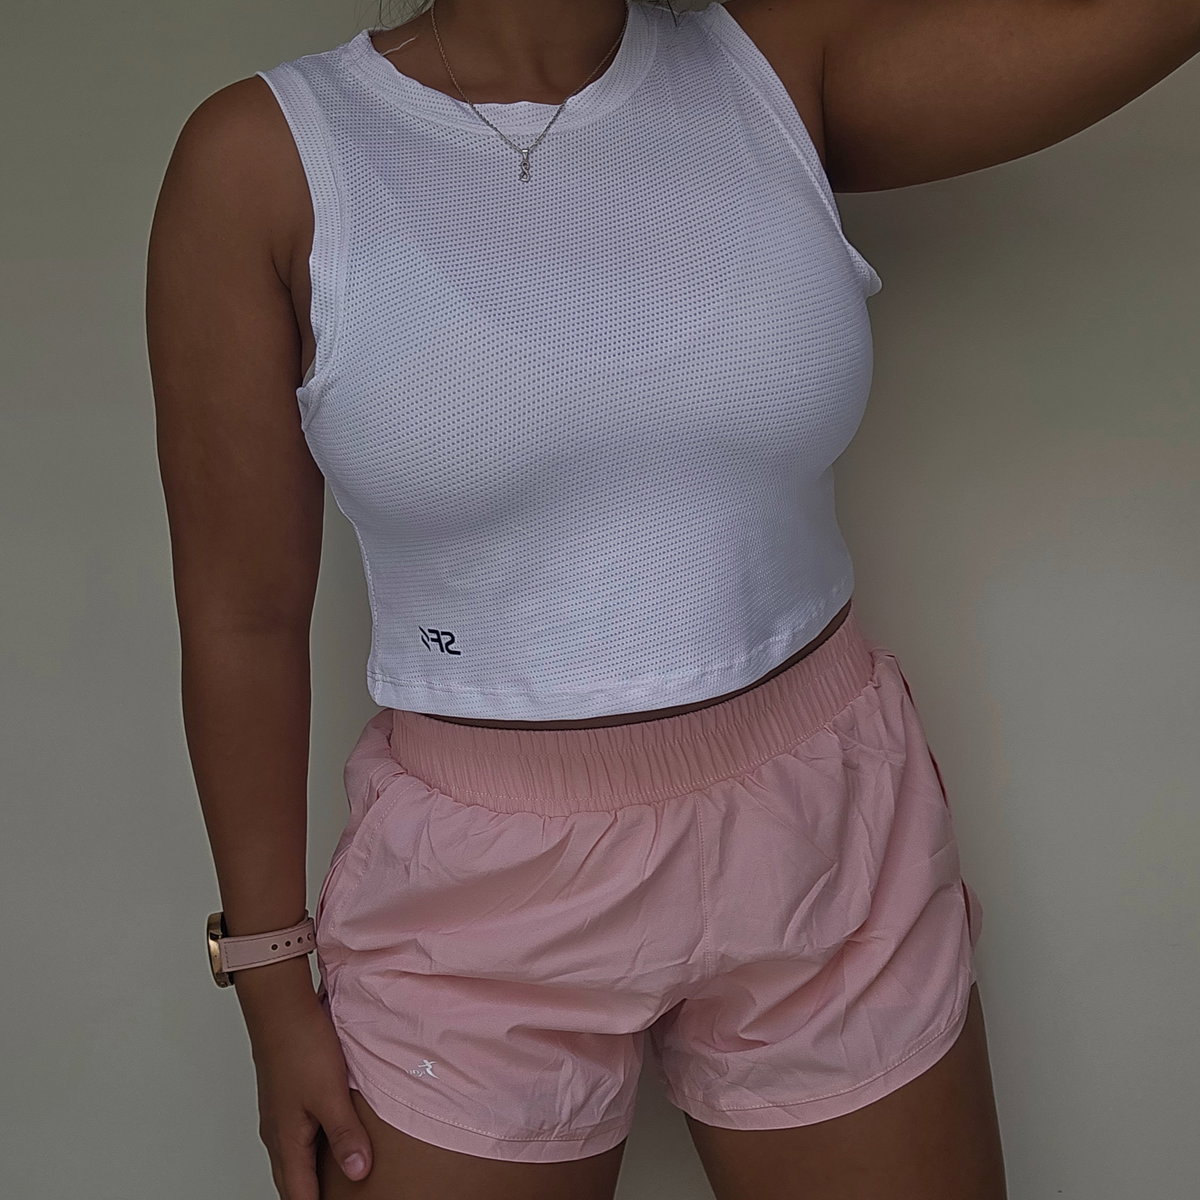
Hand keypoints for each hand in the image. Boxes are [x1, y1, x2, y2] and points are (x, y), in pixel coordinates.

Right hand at [242, 980, 372, 1198]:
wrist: (281, 1009)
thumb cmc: (301, 1047)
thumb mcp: (330, 1094)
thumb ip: (345, 1135)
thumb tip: (357, 1172)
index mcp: (286, 1141)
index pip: (298, 1195)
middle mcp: (277, 1134)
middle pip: (292, 1181)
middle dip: (310, 1197)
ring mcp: (280, 1115)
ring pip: (294, 1159)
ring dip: (310, 1175)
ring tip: (333, 1184)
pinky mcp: (286, 1098)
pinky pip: (297, 1137)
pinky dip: (312, 1150)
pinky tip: (329, 1140)